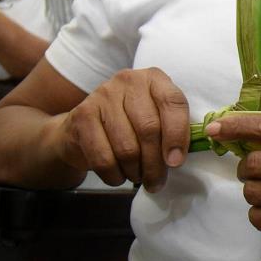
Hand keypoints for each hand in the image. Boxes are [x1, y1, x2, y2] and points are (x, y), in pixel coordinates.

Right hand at [55, 68, 189, 190]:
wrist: (84, 129)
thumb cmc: (131, 125)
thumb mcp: (158, 120)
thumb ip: (174, 131)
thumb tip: (177, 159)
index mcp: (154, 79)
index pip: (173, 102)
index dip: (178, 135)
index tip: (176, 162)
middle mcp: (129, 80)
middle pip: (149, 129)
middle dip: (156, 164)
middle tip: (157, 181)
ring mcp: (102, 95)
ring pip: (127, 147)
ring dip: (135, 172)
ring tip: (138, 177)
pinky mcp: (82, 115)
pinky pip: (103, 158)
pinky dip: (114, 175)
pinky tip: (119, 176)